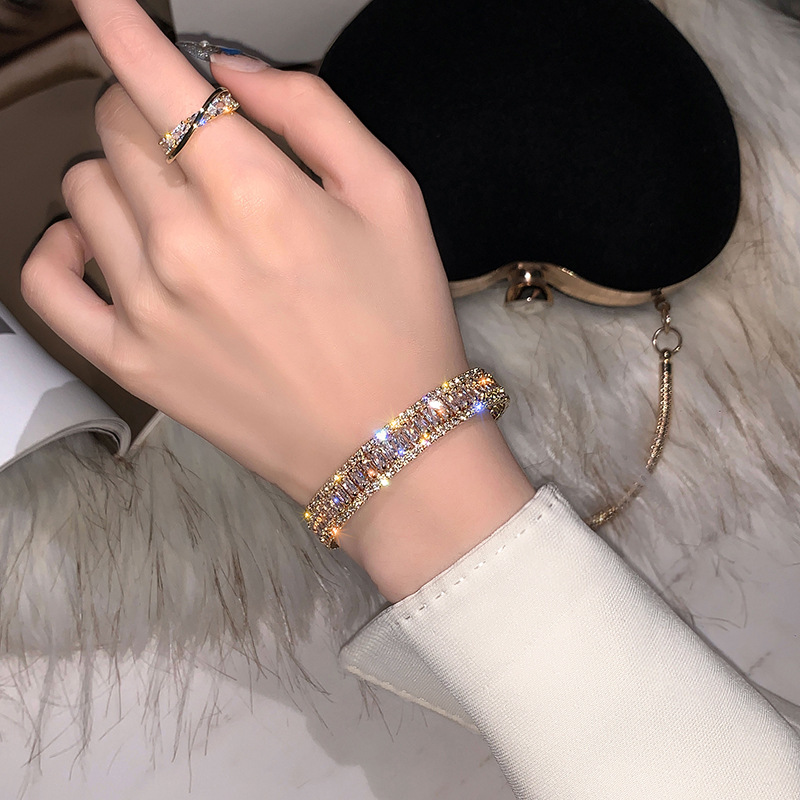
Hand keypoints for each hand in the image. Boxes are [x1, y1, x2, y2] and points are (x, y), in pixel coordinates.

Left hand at [19, 0, 471, 508]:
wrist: (388, 444)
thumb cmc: (400, 325)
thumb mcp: (391, 197)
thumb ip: (311, 111)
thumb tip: (232, 70)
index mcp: (257, 194)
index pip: (158, 77)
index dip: (119, 22)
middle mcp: (188, 245)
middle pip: (119, 126)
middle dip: (152, 113)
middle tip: (199, 143)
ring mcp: (150, 307)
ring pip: (84, 189)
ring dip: (123, 176)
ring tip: (179, 207)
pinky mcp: (133, 361)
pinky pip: (47, 280)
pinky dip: (60, 245)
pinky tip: (98, 243)